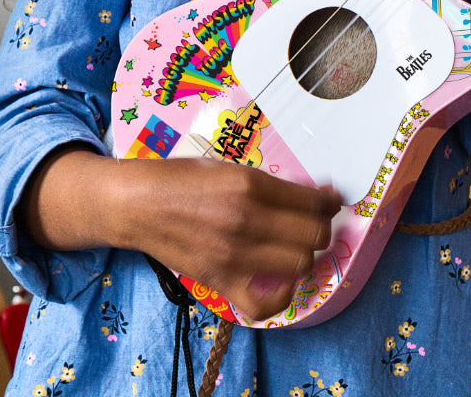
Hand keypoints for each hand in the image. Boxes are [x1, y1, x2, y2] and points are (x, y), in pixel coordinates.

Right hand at [125, 157, 342, 320]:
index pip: (311, 201)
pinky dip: (280, 296)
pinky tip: (281, 279)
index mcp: (250, 185)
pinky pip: (263, 304)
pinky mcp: (220, 280)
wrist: (138, 204)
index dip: (330, 201)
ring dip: (306, 255)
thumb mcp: (231, 167)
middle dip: (322, 228)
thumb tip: (312, 194)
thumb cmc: (182, 179)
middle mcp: (246, 221)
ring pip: (299, 265)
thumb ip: (271, 184)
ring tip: (300, 245)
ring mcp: (234, 255)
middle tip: (317, 222)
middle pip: (313, 236)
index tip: (333, 200)